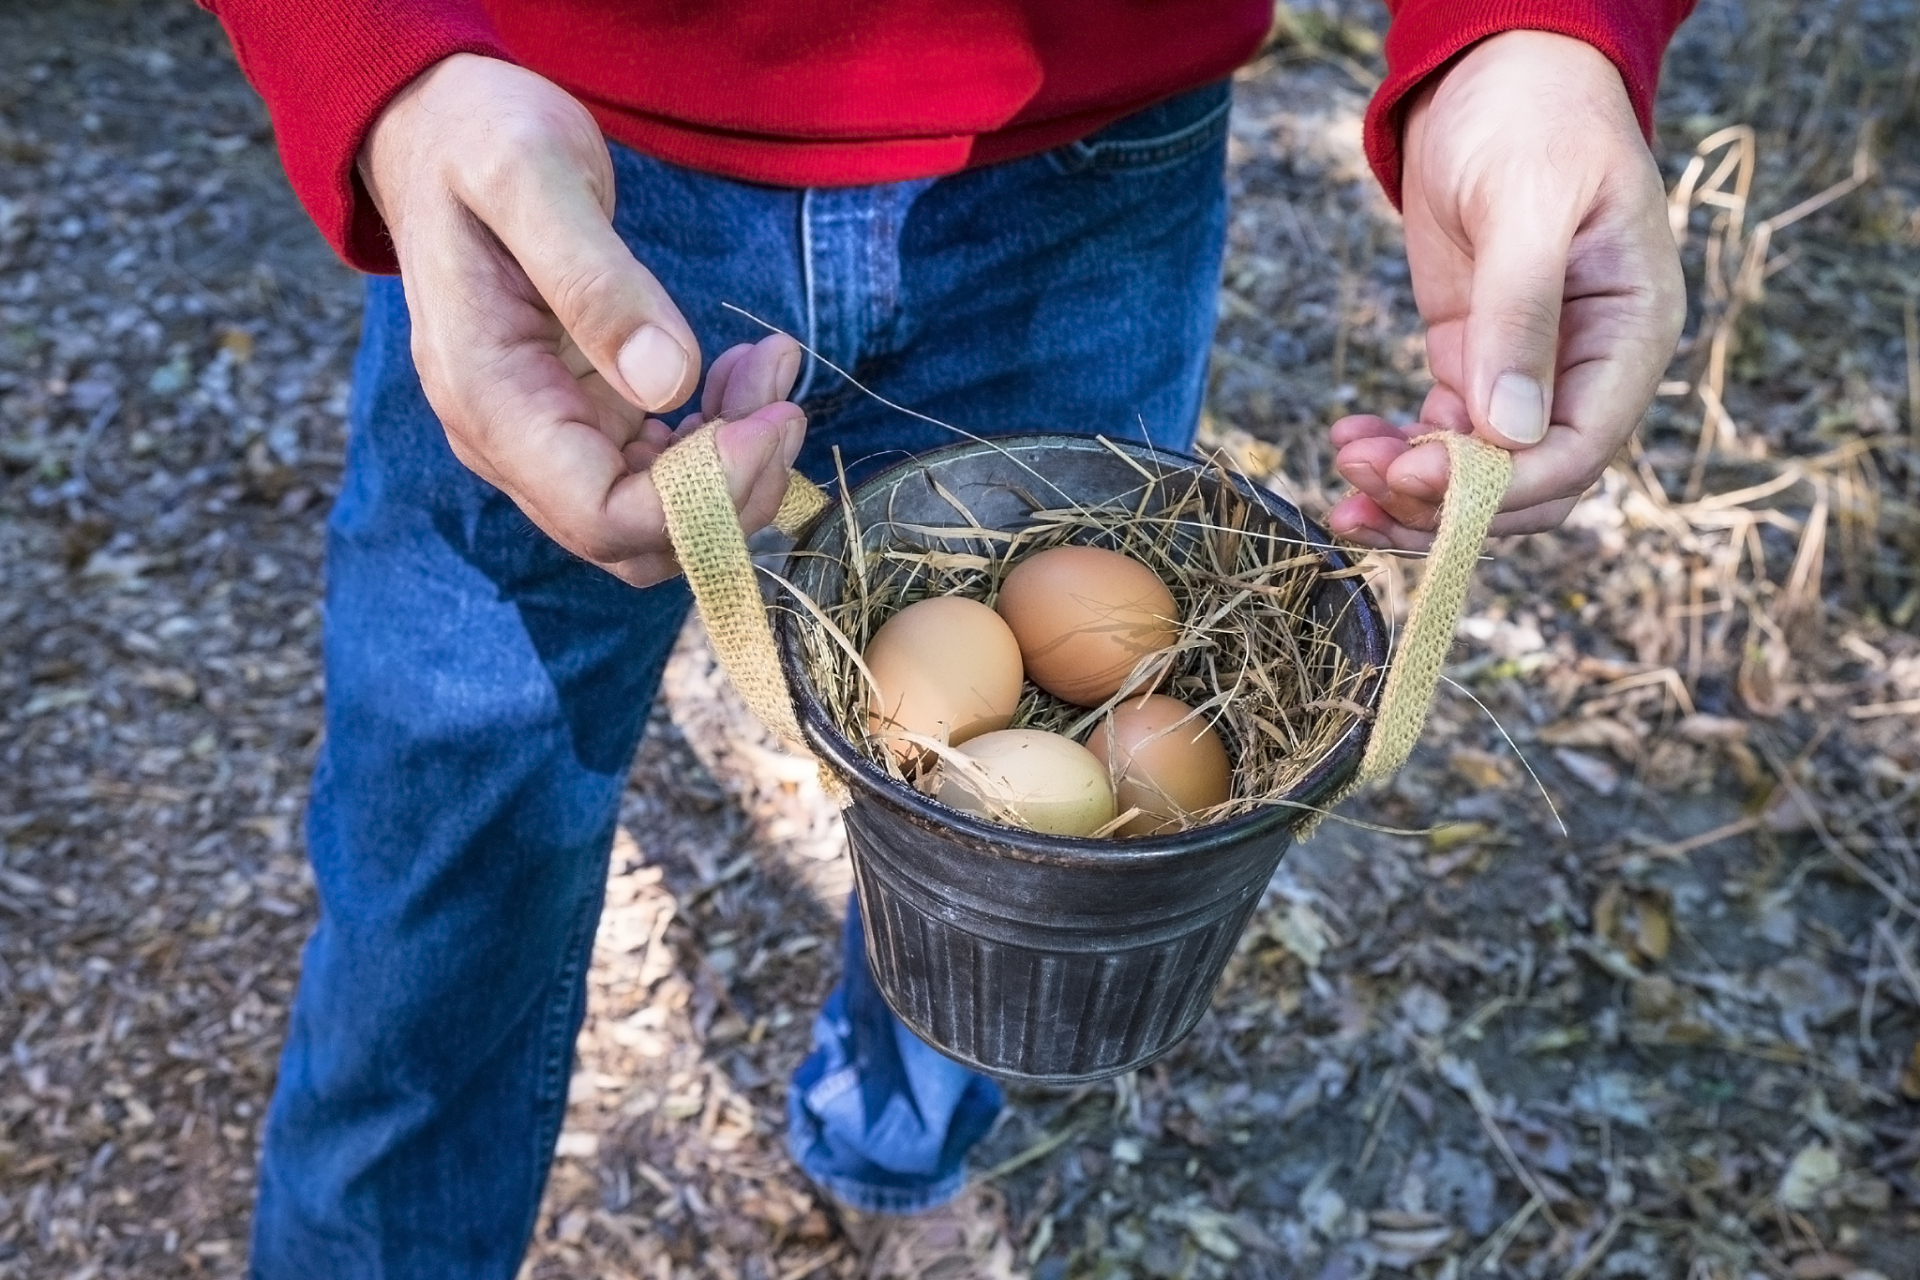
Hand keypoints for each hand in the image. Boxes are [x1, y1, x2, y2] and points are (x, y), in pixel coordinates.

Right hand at [358, 54, 804, 585]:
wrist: (438, 131)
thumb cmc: (476, 139)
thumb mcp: (529, 176)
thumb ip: (594, 279)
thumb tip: (668, 383)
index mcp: (488, 400)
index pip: (603, 514)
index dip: (701, 496)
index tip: (772, 421)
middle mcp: (511, 442)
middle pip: (637, 539)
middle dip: (731, 488)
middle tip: (785, 401)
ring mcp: (548, 438)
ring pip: (661, 513)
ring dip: (736, 461)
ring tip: (772, 365)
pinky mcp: (584, 419)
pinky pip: (664, 469)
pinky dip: (721, 434)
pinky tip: (749, 368)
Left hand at [1328, 31, 1685, 549]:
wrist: (1497, 71)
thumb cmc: (1533, 118)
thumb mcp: (1527, 205)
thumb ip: (1520, 314)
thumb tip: (1509, 431)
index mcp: (1629, 336)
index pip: (1579, 450)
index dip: (1501, 486)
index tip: (1420, 480)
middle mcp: (1585, 368)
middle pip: (1525, 481)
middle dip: (1445, 499)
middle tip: (1362, 489)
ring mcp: (1526, 368)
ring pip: (1477, 469)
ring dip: (1410, 485)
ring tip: (1344, 466)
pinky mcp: (1472, 357)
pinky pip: (1441, 433)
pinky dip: (1396, 449)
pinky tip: (1348, 439)